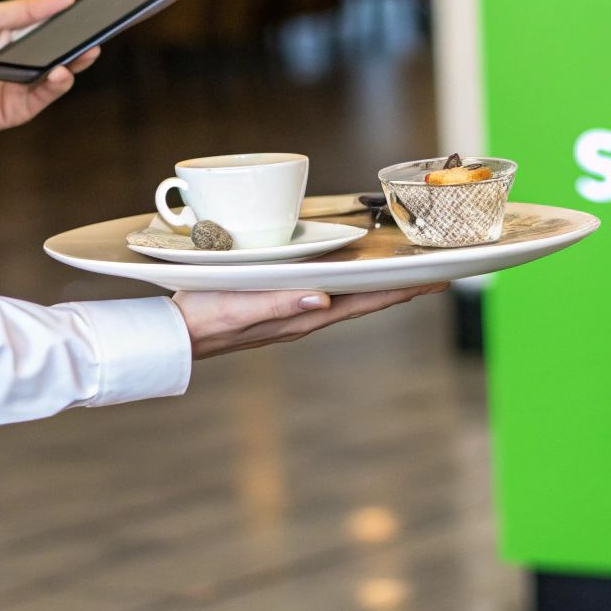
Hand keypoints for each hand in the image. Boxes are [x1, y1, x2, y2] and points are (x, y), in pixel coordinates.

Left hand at [0, 0, 100, 140]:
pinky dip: (57, 85)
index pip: (48, 29)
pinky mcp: (14, 110)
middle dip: (80, 44)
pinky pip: (43, 97)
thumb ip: (23, 10)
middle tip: (98, 33)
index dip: (69, 23)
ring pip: (57, 77)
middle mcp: (18, 64)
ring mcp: (18, 88)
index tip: (90, 13)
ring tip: (85, 52)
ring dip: (74, 64)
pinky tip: (62, 72)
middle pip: (58, 54)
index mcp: (10, 38)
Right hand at [174, 284, 449, 358]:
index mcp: (303, 316)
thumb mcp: (241, 307)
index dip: (402, 291)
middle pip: (365, 300)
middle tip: (434, 274)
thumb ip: (282, 304)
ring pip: (349, 297)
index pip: (364, 302)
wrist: (174, 336)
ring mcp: (294, 313)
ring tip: (404, 274)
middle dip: (400, 287)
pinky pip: (327, 293)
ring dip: (377, 285)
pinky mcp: (280, 306)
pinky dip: (348, 283)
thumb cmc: (204, 318)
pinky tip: (349, 275)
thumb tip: (324, 299)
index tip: (436, 281)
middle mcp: (306, 316)